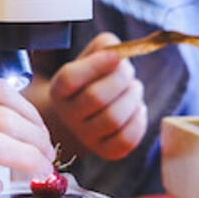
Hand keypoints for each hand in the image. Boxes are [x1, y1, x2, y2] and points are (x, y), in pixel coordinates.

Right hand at [48, 32, 146, 160]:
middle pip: (96, 97)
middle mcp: (68, 115)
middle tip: (128, 71)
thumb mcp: (92, 56)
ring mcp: (85, 136)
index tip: (117, 56)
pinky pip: (126, 139)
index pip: (71, 78)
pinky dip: (138, 120)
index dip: (97, 65)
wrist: (88, 112)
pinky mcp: (105, 151)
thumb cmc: (93, 78)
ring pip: (113, 119)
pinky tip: (137, 107)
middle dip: (121, 78)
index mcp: (60, 89)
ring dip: (132, 97)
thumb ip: (105, 46)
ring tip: (135, 88)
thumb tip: (120, 52)